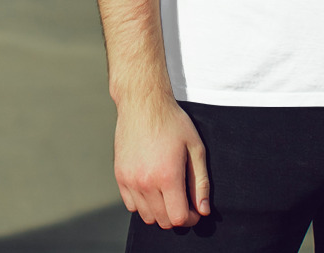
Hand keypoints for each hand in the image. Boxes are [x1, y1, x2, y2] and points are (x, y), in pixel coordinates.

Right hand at [114, 93, 209, 228]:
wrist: (144, 104)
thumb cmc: (173, 122)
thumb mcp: (195, 147)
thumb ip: (201, 182)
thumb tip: (203, 210)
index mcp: (167, 175)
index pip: (178, 217)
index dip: (190, 217)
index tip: (195, 209)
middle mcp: (146, 182)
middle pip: (163, 220)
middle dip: (177, 215)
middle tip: (185, 201)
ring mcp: (130, 180)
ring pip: (146, 216)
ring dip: (160, 211)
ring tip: (169, 194)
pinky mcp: (120, 176)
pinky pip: (131, 205)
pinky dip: (143, 204)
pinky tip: (153, 188)